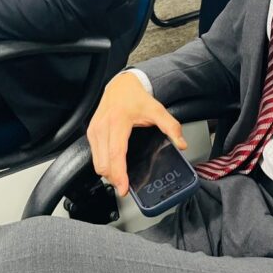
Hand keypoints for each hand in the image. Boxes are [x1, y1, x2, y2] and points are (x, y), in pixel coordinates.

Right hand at [87, 72, 186, 196]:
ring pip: (97, 162)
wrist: (121, 85)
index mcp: (118, 121)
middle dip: (114, 178)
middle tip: (125, 185)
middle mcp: (103, 126)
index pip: (116, 153)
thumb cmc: (136, 97)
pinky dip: (103, 164)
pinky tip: (113, 164)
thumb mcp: (157, 109)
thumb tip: (181, 144)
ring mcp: (94, 129)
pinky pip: (94, 155)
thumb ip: (171, 126)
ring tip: (120, 177)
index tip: (124, 188)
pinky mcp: (91, 132)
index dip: (119, 174)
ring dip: (107, 173)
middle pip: (104, 163)